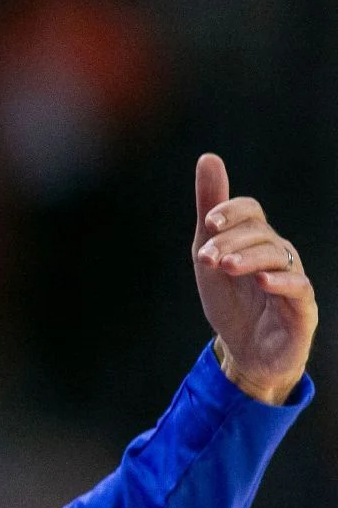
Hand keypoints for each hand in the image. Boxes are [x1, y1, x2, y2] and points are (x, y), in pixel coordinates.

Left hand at [192, 153, 316, 404]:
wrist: (243, 350)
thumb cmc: (230, 300)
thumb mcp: (208, 257)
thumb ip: (209, 212)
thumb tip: (209, 157)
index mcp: (256, 240)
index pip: (251, 211)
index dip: (231, 212)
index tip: (209, 223)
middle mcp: (279, 254)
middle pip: (260, 233)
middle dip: (229, 242)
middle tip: (205, 258)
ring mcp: (292, 278)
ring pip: (278, 256)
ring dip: (249, 258)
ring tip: (225, 266)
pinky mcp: (302, 307)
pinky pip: (299, 287)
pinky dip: (281, 281)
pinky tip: (263, 281)